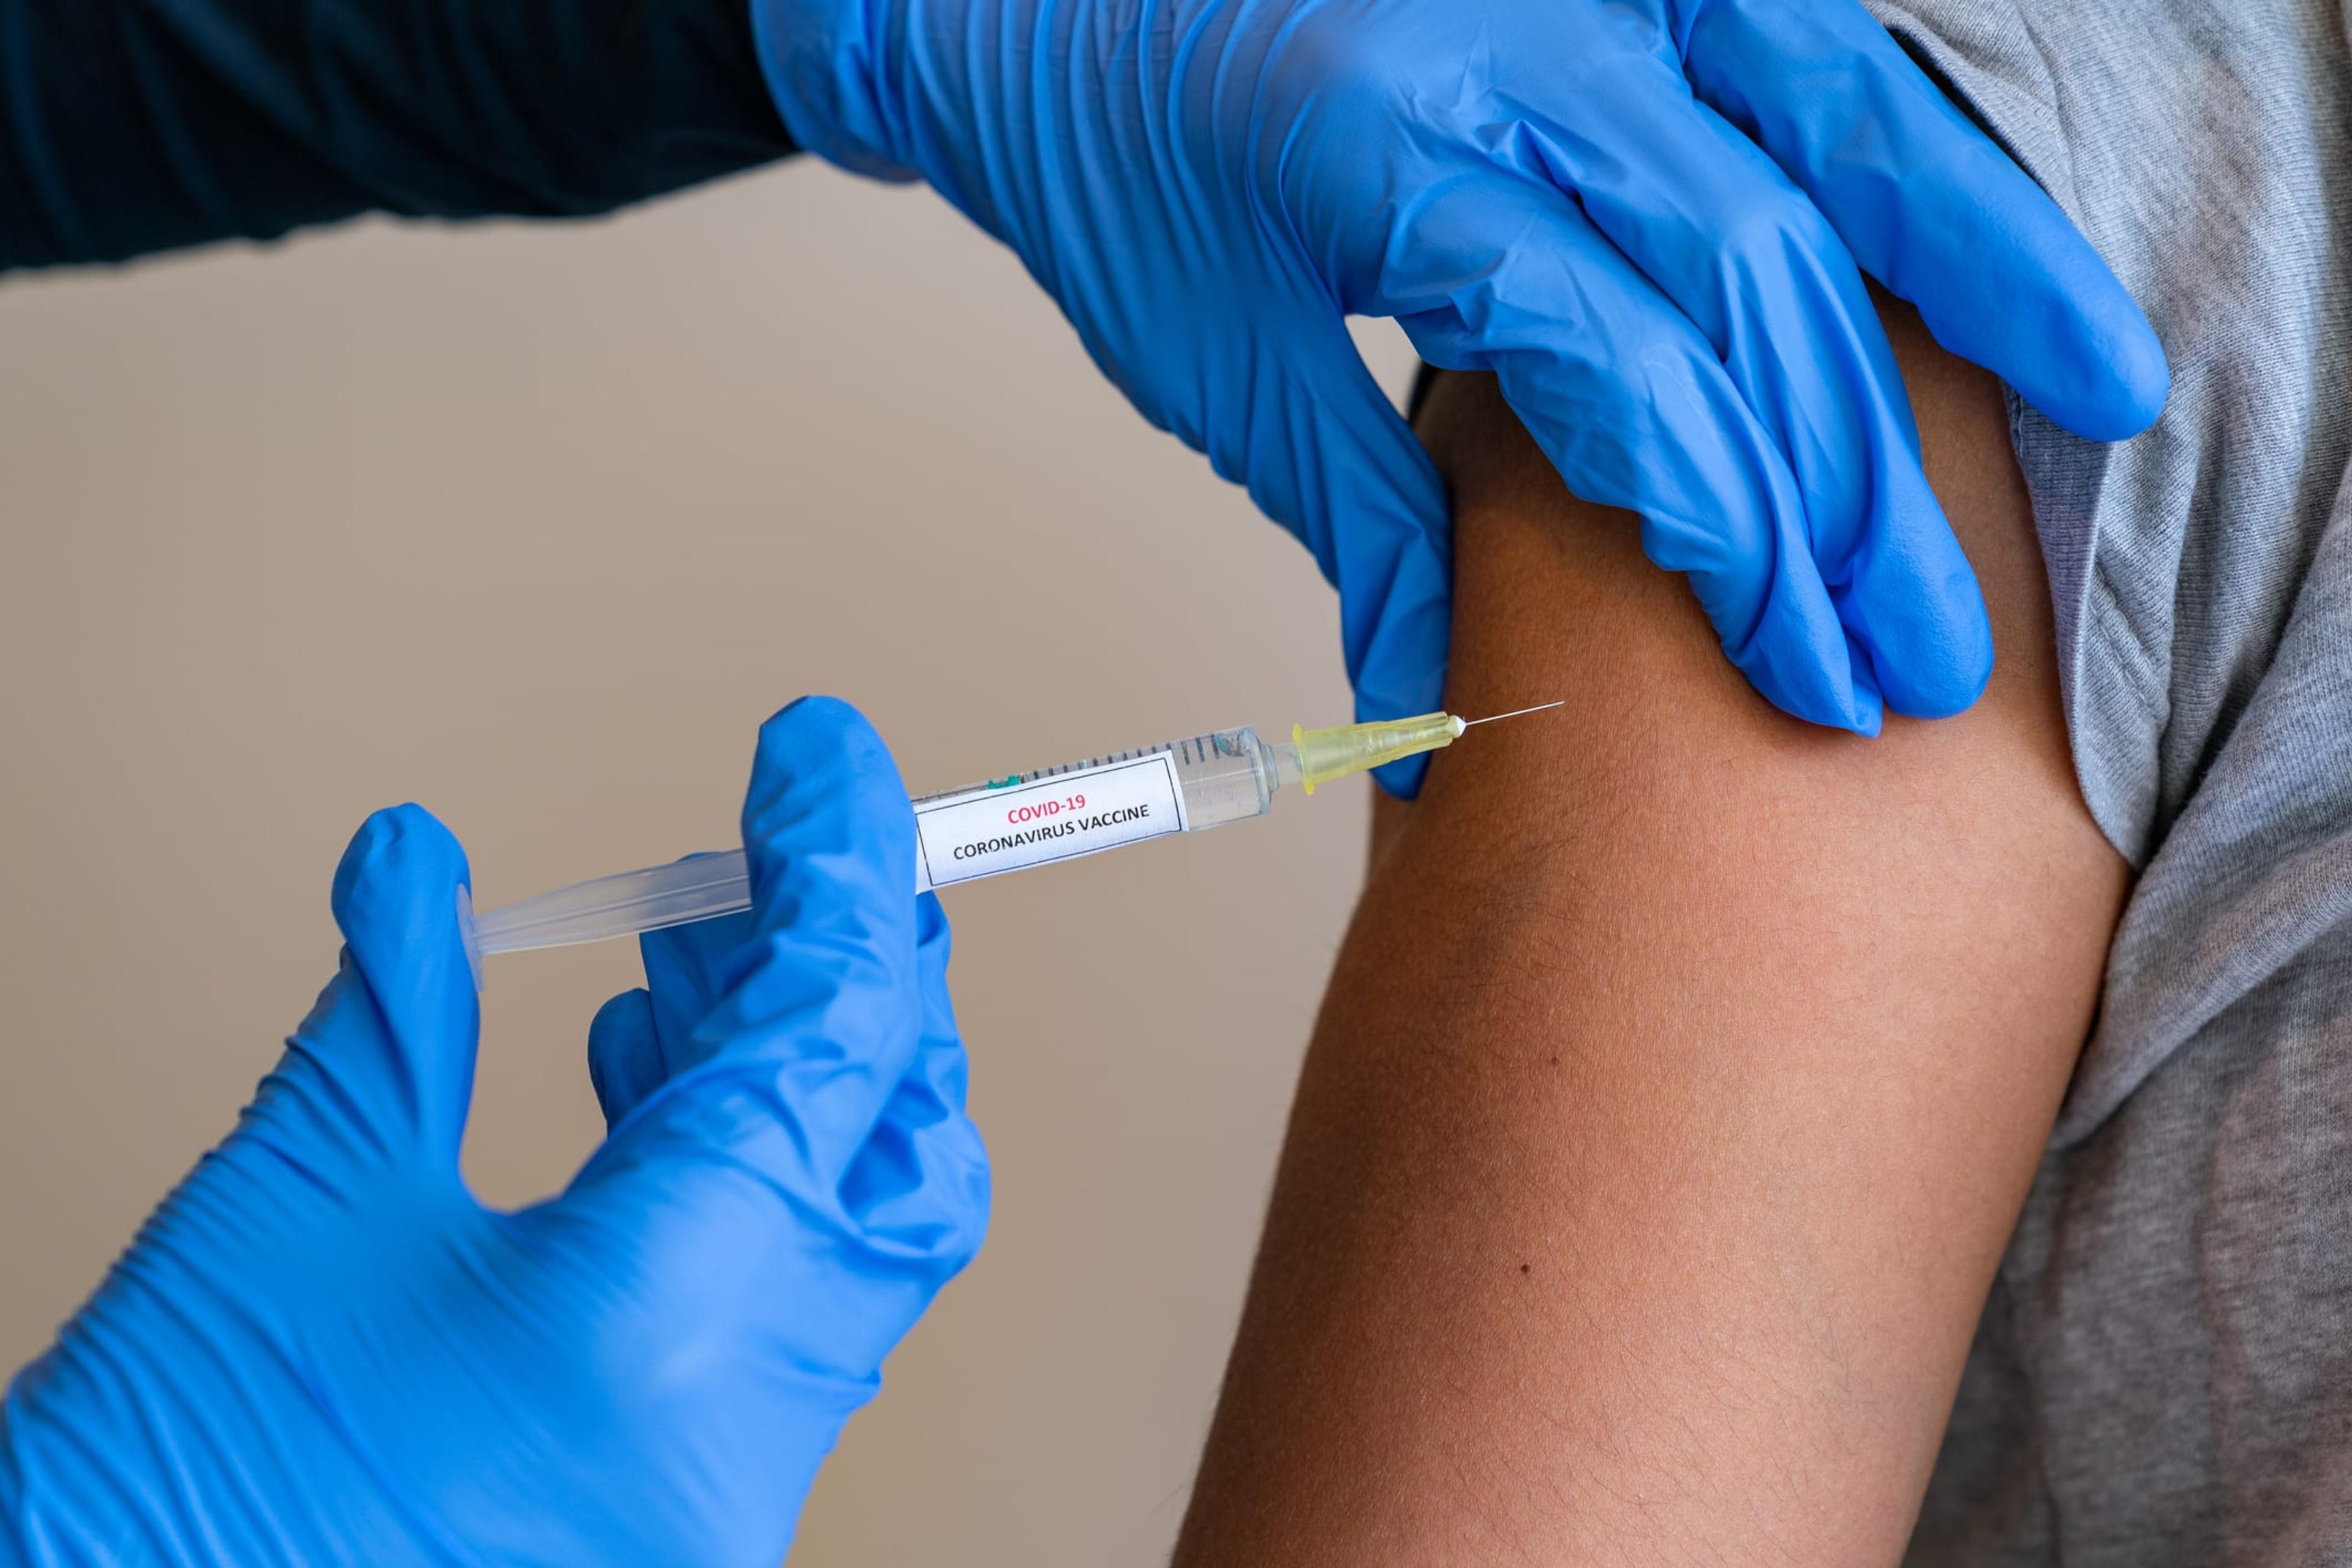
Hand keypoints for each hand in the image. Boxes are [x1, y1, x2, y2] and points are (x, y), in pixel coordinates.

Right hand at [0, 697, 987, 1566]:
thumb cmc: (169, 1491)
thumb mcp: (294, 1205)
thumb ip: (396, 1008)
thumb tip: (421, 861)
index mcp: (666, 1326)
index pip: (835, 1040)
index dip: (841, 867)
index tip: (822, 754)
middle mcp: (741, 1430)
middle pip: (898, 1148)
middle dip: (855, 980)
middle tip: (789, 859)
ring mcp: (727, 1495)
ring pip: (853, 1235)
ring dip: (790, 1070)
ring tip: (694, 948)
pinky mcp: (685, 1511)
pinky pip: (780, 1314)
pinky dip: (743, 1177)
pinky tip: (656, 1081)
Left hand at [754, 0, 2167, 785]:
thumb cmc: (1114, 167)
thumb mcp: (1211, 362)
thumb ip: (1359, 518)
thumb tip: (1441, 712)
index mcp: (1376, 152)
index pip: (1611, 358)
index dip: (1722, 524)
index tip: (1788, 661)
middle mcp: (1504, 38)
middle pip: (1744, 269)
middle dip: (1849, 477)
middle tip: (1918, 646)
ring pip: (1825, 123)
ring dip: (1973, 274)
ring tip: (2102, 406)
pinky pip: (1804, 45)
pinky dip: (1915, 147)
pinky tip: (1997, 244)